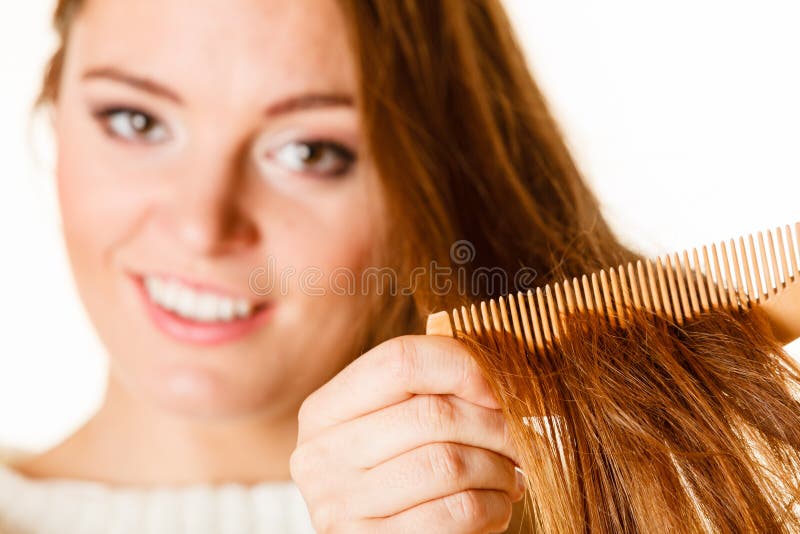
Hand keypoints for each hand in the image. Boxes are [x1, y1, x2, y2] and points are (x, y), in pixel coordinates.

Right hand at [290, 335, 523, 533]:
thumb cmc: (397, 479)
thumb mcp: (393, 428)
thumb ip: (428, 392)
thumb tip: (498, 372)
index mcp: (324, 411)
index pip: (398, 361)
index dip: (460, 366)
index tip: (497, 389)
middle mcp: (321, 456)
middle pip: (431, 414)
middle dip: (494, 425)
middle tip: (519, 439)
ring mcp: (340, 505)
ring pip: (449, 463)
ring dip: (498, 468)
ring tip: (509, 475)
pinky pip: (456, 512)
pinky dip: (493, 506)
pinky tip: (495, 505)